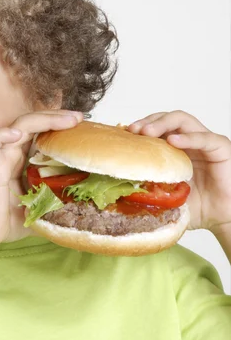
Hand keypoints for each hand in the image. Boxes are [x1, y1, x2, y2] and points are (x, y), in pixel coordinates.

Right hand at [0, 109, 82, 251]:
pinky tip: (15, 134)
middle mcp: (10, 154)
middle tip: (79, 117)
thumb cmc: (3, 223)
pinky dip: (1, 135)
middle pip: (33, 123)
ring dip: (42, 119)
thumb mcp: (38, 211)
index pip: (40, 133)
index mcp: (21, 160)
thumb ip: (55, 205)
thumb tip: (81, 211)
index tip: (80, 125)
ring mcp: (0, 158)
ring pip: (18, 126)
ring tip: (66, 119)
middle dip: (56, 116)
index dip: (58, 125)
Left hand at [126, 110, 230, 235]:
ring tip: (147, 132)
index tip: (122, 134)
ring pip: (182, 120)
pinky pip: (204, 138)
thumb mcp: (166, 199)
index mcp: (174, 150)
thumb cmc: (198, 208)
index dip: (138, 128)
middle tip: (132, 130)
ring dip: (162, 122)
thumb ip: (147, 192)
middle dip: (147, 121)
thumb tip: (119, 195)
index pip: (154, 128)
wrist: (223, 220)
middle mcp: (188, 141)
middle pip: (166, 118)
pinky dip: (188, 137)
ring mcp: (204, 143)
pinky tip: (173, 141)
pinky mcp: (220, 149)